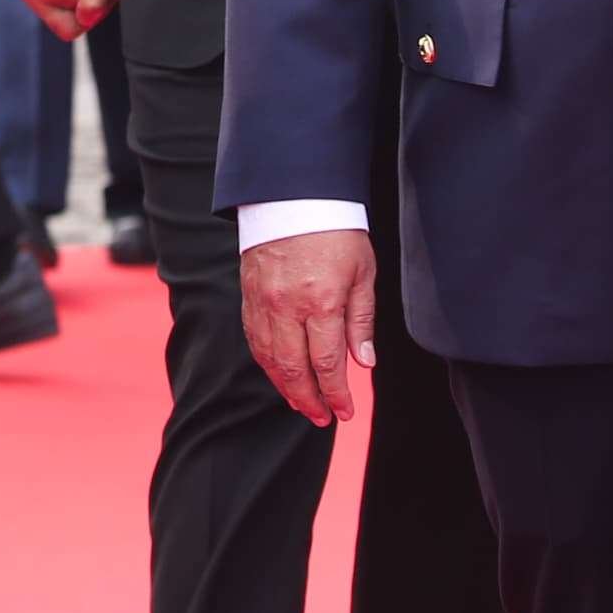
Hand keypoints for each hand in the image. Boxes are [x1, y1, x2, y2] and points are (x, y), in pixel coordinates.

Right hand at [242, 228, 378, 426]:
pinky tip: (279, 373)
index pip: (326, 364)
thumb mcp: (363, 272)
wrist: (293, 195)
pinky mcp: (249, 295)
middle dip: (310, 400)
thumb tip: (364, 362)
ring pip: (269, 359)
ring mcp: (263, 302)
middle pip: (294, 369)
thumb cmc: (335, 230)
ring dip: (286, 387)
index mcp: (321, 301)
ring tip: (302, 404)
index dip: (336, 394)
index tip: (345, 411)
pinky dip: (267, 363)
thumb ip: (361, 320)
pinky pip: (255, 339)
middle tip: (323, 418)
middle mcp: (287, 306)